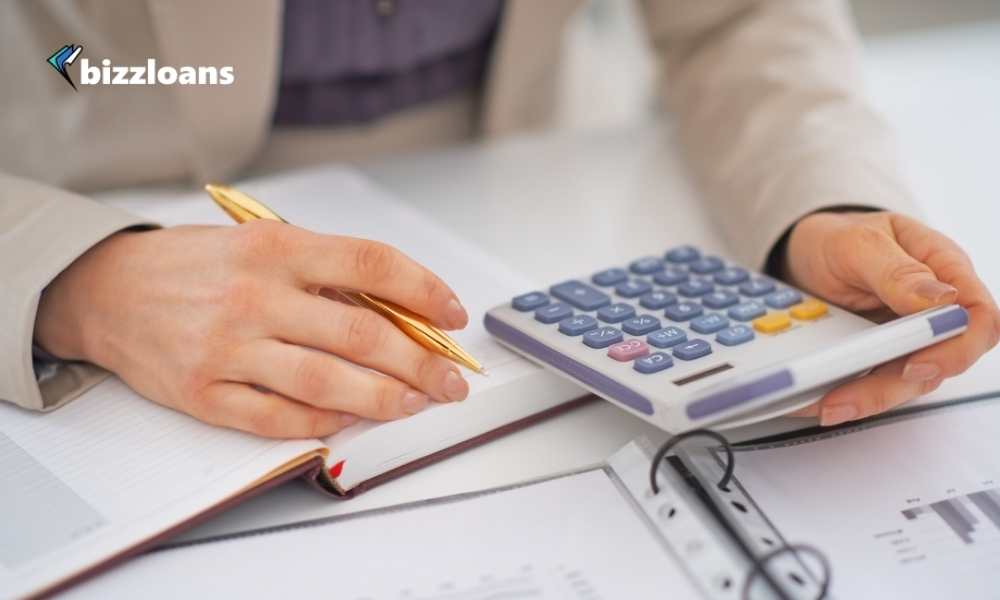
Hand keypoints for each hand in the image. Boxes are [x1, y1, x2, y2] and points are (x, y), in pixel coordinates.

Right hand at [34, 222, 470, 437]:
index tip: (453, 314)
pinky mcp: (203, 394)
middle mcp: (253, 296)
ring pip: (326, 382)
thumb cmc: (197, 265)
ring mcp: (226, 348)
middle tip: (451, 380)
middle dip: (421, 362)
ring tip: (417, 404)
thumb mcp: (260, 242)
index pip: (371, 263)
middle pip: (360, 333)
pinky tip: (352, 419)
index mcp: (274, 247)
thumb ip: (325, 271)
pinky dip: (324, 423)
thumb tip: (399, 312)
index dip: (424, 290)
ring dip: (384, 399)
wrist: (107, 291)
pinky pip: (278, 418)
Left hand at [782, 211, 999, 425]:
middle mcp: (933, 307)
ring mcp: (908, 334)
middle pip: (941, 360)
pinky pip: (875, 381)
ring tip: (828, 406)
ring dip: (868, 398)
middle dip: (895, 385)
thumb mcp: (858, 243)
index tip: (916, 364)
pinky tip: (820, 400)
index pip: (978, 316)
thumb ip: (897, 270)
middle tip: (850, 398)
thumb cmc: (837, 237)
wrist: (803, 251)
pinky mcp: (881, 354)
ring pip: (907, 380)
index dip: (957, 349)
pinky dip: (849, 392)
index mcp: (944, 267)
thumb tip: (942, 299)